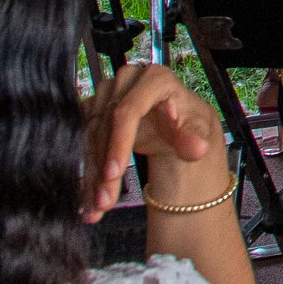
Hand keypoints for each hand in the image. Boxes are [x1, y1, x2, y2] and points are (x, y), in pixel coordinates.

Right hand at [79, 60, 226, 220]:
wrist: (175, 126)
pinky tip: (88, 195)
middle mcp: (127, 81)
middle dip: (103, 167)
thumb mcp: (200, 130)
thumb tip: (196, 149)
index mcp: (156, 78)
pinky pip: (83, 141)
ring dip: (92, 174)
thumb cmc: (189, 123)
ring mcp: (108, 92)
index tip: (114, 174)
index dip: (118, 143)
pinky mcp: (93, 108)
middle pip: (105, 127)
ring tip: (97, 205)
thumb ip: (197, 139)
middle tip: (105, 200)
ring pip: (90, 137)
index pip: (129, 111)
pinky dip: (87, 170)